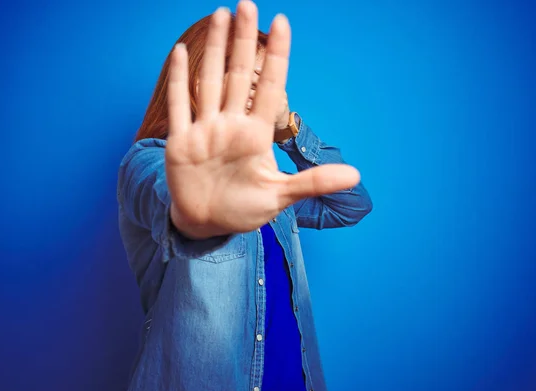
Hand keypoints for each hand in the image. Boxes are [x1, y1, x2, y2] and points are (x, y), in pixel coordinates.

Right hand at [166, 1, 360, 238]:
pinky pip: (180, 105)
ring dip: (214, 49)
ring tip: (220, 15)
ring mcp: (205, 130)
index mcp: (256, 136)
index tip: (282, 22)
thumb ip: (312, 183)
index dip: (276, 56)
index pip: (270, 87)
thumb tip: (355, 176)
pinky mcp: (181, 141)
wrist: (207, 224)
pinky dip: (179, 80)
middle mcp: (231, 126)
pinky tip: (180, 52)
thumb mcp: (279, 198)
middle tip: (247, 4)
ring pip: (210, 81)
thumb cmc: (243, 210)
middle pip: (238, 75)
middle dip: (242, 40)